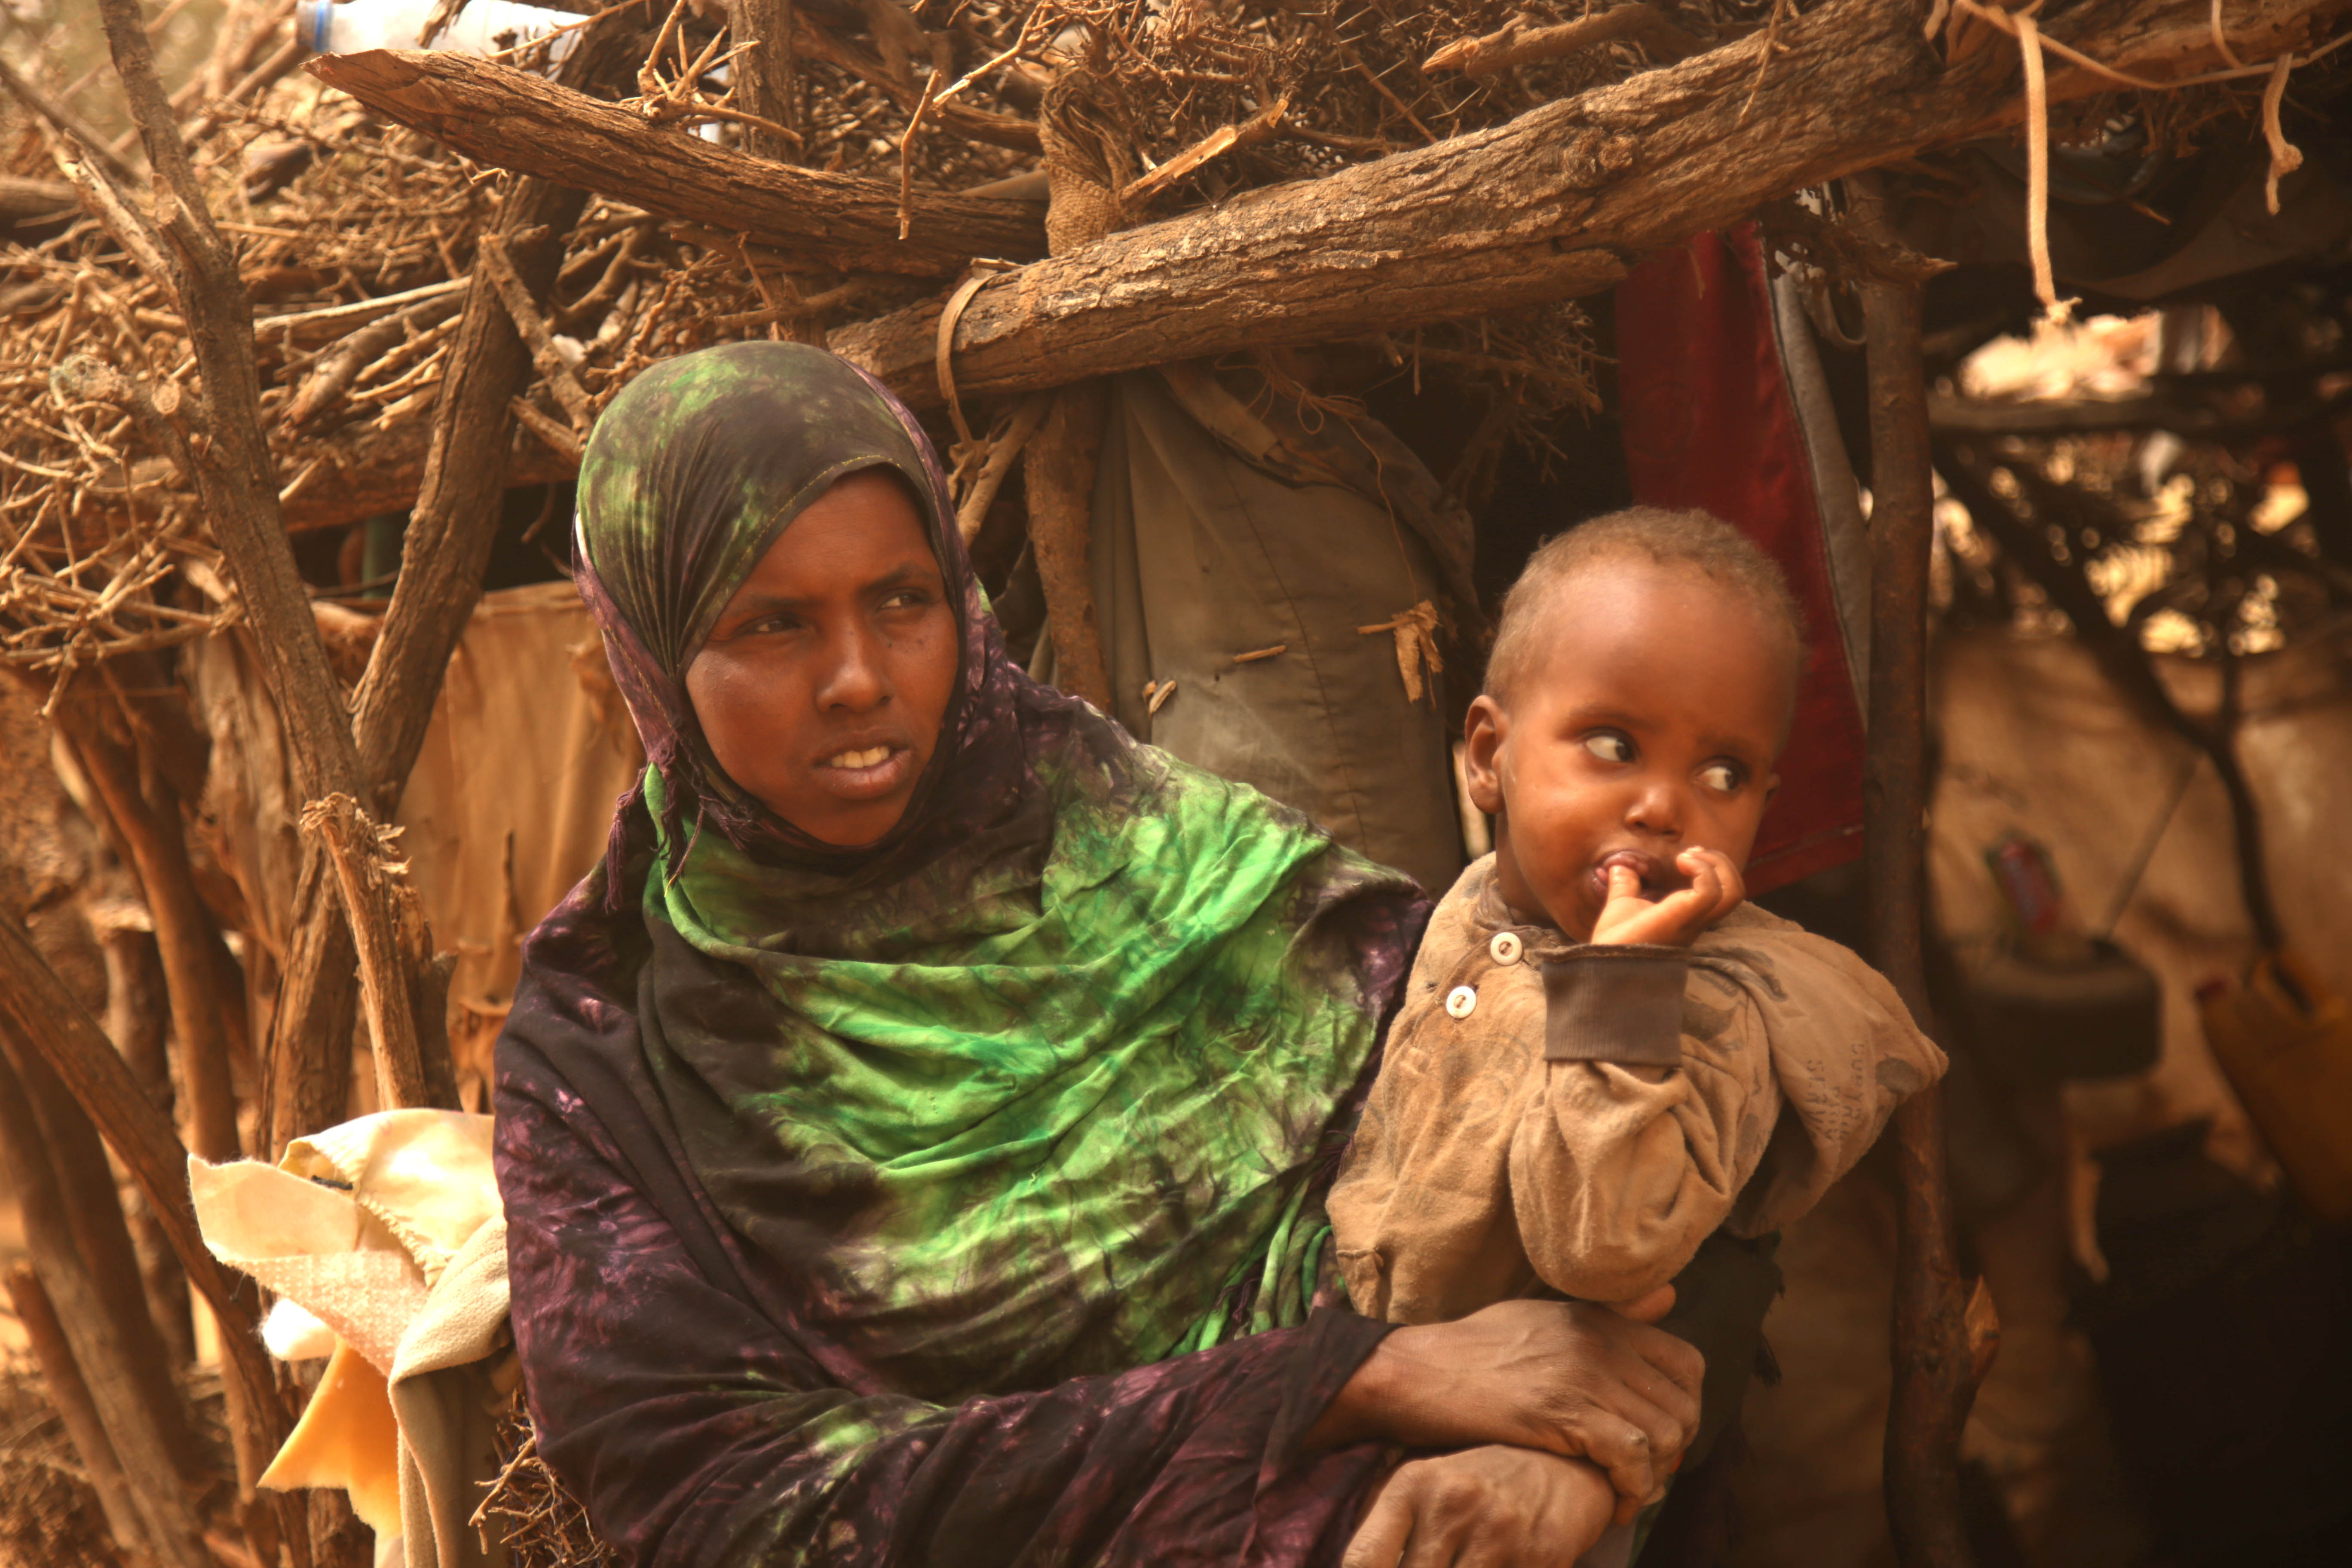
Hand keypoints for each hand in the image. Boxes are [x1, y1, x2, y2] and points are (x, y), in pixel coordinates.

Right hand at [1307, 1291, 1702, 1513]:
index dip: (1685, 1407)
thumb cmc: (1473, 1350)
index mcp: (1598, 1320)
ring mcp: (1582, 1375)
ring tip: (1628, 1491)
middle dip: (1674, 1451)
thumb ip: (1607, 1314)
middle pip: (1683, 1406)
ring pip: (1664, 1435)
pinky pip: (1629, 1457)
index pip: (1687, 1363)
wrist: (1416, 1371)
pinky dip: (1632, 1489)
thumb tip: (1668, 1298)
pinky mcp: (1561, 1412)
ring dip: (1655, 1476)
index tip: (1660, 1437)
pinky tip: (1613, 1504)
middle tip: (1646, 1475)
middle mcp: (1599, 1342)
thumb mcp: (1543, 1315)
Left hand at [1343, 1446, 1618, 1567]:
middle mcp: (1451, 1503)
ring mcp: (1496, 1531)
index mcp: (1413, 1483)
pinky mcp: (1540, 1555)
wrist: (1567, 1466)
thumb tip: (1358, 1566)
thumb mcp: (1430, 1483)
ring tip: (1462, 1566)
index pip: (1363, 1557)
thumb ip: (1391, 1526)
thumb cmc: (1486, 1480)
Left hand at [1589, 848, 1743, 946]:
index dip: (1713, 869)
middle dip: (1720, 862)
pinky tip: (1680, 862)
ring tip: (1687, 857)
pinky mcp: (1683, 919)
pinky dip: (1702, 870)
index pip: (1722, 894)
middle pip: (1735, 891)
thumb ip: (1625, 885)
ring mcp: (1692, 921)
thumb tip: (1617, 866)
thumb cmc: (1614, 942)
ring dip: (1716, 865)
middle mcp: (1696, 920)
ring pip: (1733, 892)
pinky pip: (1711, 892)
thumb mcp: (1622, 905)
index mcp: (1687, 916)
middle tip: (1691, 853)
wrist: (1603, 963)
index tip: (1687, 855)